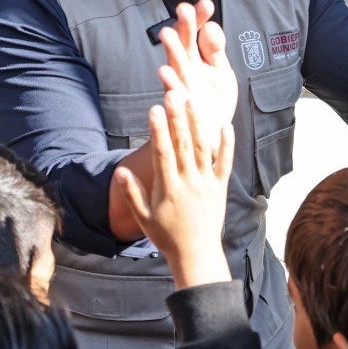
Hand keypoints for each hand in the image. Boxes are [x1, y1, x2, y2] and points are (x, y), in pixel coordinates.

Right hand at [113, 89, 233, 288]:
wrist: (196, 254)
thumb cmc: (166, 236)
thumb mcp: (143, 218)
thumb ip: (131, 194)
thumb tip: (120, 172)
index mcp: (168, 188)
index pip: (162, 154)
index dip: (158, 130)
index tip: (153, 109)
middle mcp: (189, 182)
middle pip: (183, 144)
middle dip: (178, 118)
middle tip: (174, 93)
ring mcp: (207, 183)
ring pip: (203, 148)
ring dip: (199, 123)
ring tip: (194, 100)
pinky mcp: (221, 187)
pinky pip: (225, 162)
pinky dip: (227, 144)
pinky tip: (226, 124)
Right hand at [156, 0, 235, 165]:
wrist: (209, 134)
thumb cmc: (213, 100)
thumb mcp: (219, 71)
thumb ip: (215, 50)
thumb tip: (211, 27)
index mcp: (196, 57)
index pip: (196, 32)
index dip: (200, 18)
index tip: (207, 3)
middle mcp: (186, 68)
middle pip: (184, 43)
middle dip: (184, 27)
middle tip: (184, 9)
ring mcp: (182, 86)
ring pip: (175, 65)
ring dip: (171, 50)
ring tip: (167, 33)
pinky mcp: (181, 106)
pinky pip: (174, 93)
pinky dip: (170, 83)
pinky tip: (165, 71)